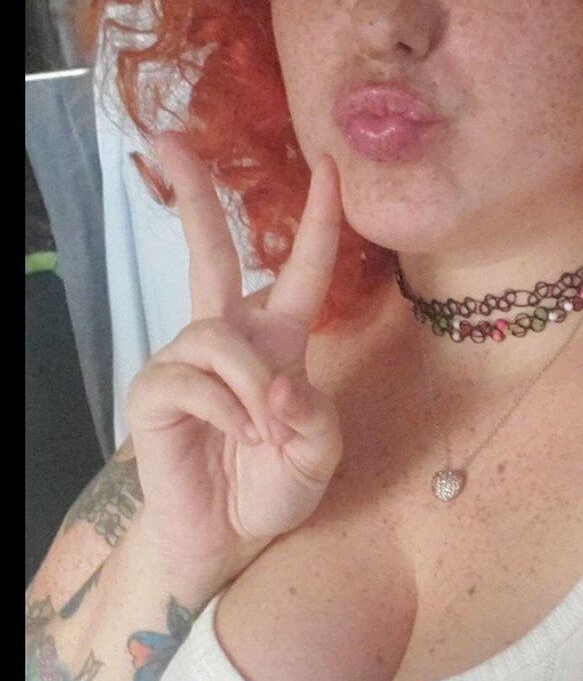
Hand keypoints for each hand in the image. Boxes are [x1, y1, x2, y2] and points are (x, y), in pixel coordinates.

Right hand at [125, 133, 344, 579]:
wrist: (226, 539)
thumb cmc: (271, 490)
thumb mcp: (318, 453)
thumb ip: (314, 415)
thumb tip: (277, 383)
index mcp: (277, 341)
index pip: (299, 268)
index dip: (317, 217)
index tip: (330, 165)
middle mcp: (228, 337)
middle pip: (210, 250)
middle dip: (192, 194)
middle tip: (168, 141)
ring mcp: (185, 360)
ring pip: (219, 337)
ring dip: (251, 386)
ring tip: (264, 434)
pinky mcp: (154, 391)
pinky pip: (193, 379)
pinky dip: (226, 411)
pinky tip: (236, 439)